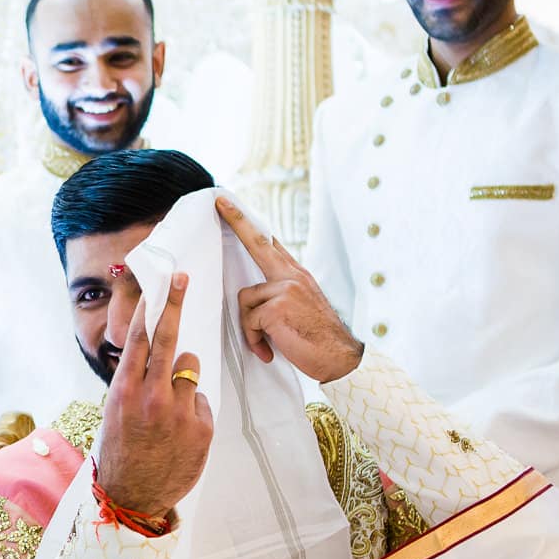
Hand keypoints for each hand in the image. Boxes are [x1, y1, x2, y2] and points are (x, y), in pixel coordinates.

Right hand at [93, 272, 214, 517]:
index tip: (160, 283)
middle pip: (169, 339)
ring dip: (184, 375)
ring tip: (170, 403)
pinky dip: (193, 407)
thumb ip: (133, 381)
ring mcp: (179, 413)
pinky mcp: (202, 428)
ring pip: (190, 368)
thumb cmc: (121, 450)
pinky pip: (201, 400)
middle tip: (183, 278)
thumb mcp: (115, 412)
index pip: (140, 338)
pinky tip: (179, 430)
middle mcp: (152, 397)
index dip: (151, 307)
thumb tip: (153, 350)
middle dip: (175, 304)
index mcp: (124, 391)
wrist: (133, 496)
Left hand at [218, 194, 364, 383]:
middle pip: (257, 242)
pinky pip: (249, 321)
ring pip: (245, 300)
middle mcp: (291, 275)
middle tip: (219, 200)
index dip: (248, 224)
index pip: (269, 243)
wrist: (338, 358)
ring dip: (250, 327)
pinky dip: (255, 340)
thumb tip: (251, 294)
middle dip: (237, 220)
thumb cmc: (315, 337)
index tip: (230, 204)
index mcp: (295, 274)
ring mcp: (285, 288)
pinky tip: (270, 350)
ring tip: (268, 343)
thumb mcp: (298, 307)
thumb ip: (278, 293)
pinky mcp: (276, 307)